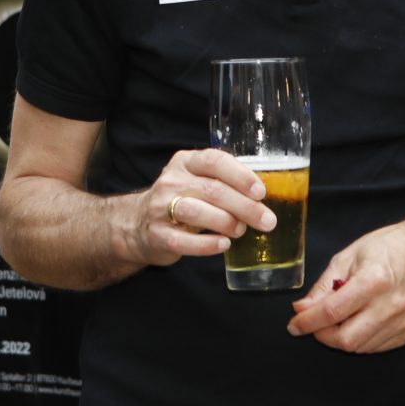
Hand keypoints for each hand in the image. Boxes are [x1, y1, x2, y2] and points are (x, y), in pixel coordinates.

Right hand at [127, 148, 273, 268]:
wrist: (138, 224)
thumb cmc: (180, 201)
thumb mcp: (197, 182)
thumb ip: (224, 183)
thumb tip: (263, 198)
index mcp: (186, 162)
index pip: (214, 160)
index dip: (240, 176)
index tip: (260, 192)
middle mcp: (171, 181)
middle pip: (212, 190)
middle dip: (245, 206)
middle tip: (267, 220)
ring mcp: (160, 207)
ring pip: (197, 212)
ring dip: (226, 222)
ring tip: (240, 230)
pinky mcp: (156, 234)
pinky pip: (184, 241)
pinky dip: (208, 244)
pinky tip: (223, 244)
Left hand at [287, 214, 404, 352]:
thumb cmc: (389, 246)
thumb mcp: (350, 255)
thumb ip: (324, 285)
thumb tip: (302, 308)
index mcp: (374, 280)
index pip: (332, 312)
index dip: (307, 322)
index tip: (294, 325)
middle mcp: (391, 305)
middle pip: (346, 339)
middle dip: (323, 335)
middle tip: (315, 324)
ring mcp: (403, 321)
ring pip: (360, 347)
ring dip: (341, 338)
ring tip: (338, 319)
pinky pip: (377, 346)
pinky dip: (360, 340)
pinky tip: (357, 322)